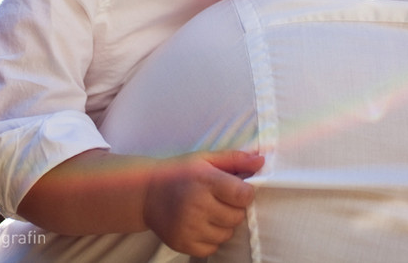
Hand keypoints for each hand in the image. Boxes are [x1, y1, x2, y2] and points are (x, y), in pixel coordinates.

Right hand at [143, 150, 263, 256]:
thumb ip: (235, 160)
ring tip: (209, 211)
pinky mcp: (182, 243)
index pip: (243, 195)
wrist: (146, 193)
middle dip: (234, 208)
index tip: (237, 189)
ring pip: (227, 233)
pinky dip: (211, 238)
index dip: (245, 193)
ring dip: (223, 224)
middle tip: (219, 200)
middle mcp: (196, 205)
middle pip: (237, 216)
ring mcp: (188, 227)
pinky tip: (201, 224)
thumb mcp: (206, 159)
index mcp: (205, 180)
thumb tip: (261, 162)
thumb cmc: (180, 173)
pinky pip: (212, 247)